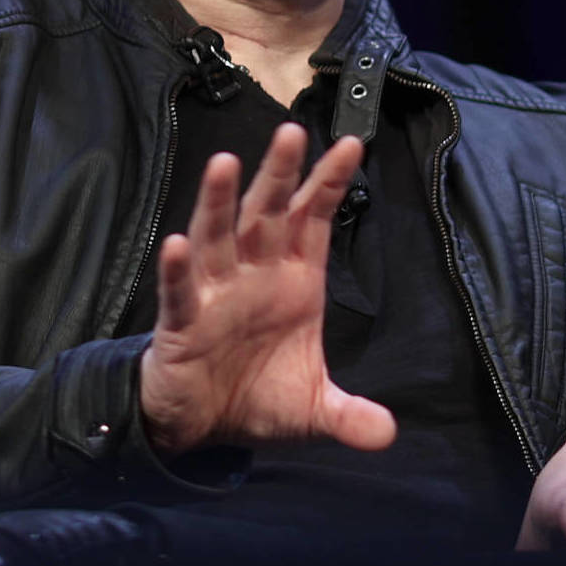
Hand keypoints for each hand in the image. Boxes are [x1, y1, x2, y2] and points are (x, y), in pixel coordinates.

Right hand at [138, 123, 397, 458]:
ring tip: (224, 164)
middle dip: (280, 174)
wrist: (200, 427)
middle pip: (267, 214)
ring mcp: (215, 293)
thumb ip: (350, 416)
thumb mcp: (313, 411)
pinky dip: (179, 269)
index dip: (329, 184)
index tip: (352, 145)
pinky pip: (180, 291)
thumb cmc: (256, 397)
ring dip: (219, 202)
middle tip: (291, 131)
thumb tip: (388, 435)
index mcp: (294, 282)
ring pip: (217, 238)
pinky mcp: (181, 322)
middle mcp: (254, 275)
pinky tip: (177, 245)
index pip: (313, 221)